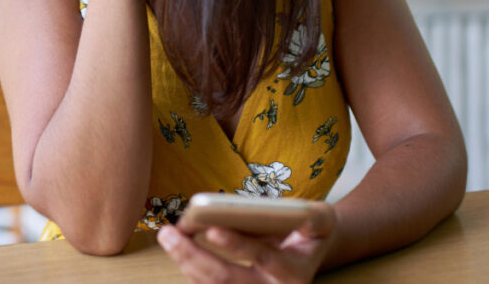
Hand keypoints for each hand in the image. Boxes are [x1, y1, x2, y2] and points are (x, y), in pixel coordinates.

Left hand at [158, 203, 336, 282]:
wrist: (307, 255)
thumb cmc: (310, 232)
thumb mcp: (320, 221)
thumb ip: (312, 216)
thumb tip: (294, 211)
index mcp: (294, 273)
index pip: (263, 258)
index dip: (238, 245)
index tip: (213, 229)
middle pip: (226, 279)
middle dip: (193, 256)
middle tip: (170, 233)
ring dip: (185, 261)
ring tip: (168, 236)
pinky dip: (189, 267)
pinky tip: (178, 247)